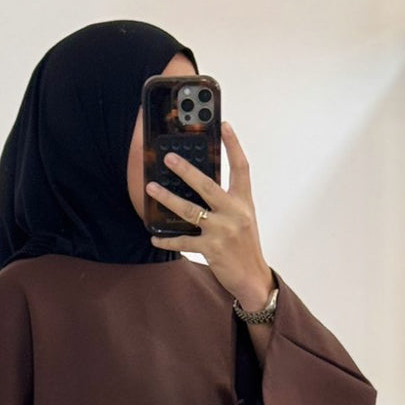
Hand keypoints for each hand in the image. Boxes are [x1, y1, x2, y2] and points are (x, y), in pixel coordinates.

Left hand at [146, 121, 274, 311]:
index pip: (241, 167)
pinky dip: (167, 240)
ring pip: (189, 210)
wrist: (253, 278)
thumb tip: (198, 184)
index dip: (233, 145)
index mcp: (244, 202)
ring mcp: (223, 231)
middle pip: (207, 185)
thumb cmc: (245, 246)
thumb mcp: (243, 218)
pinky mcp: (212, 249)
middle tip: (168, 158)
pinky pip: (183, 242)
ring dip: (167, 198)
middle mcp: (235, 213)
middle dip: (186, 170)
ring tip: (151, 188)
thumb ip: (226, 201)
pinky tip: (154, 235)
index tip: (224, 125)